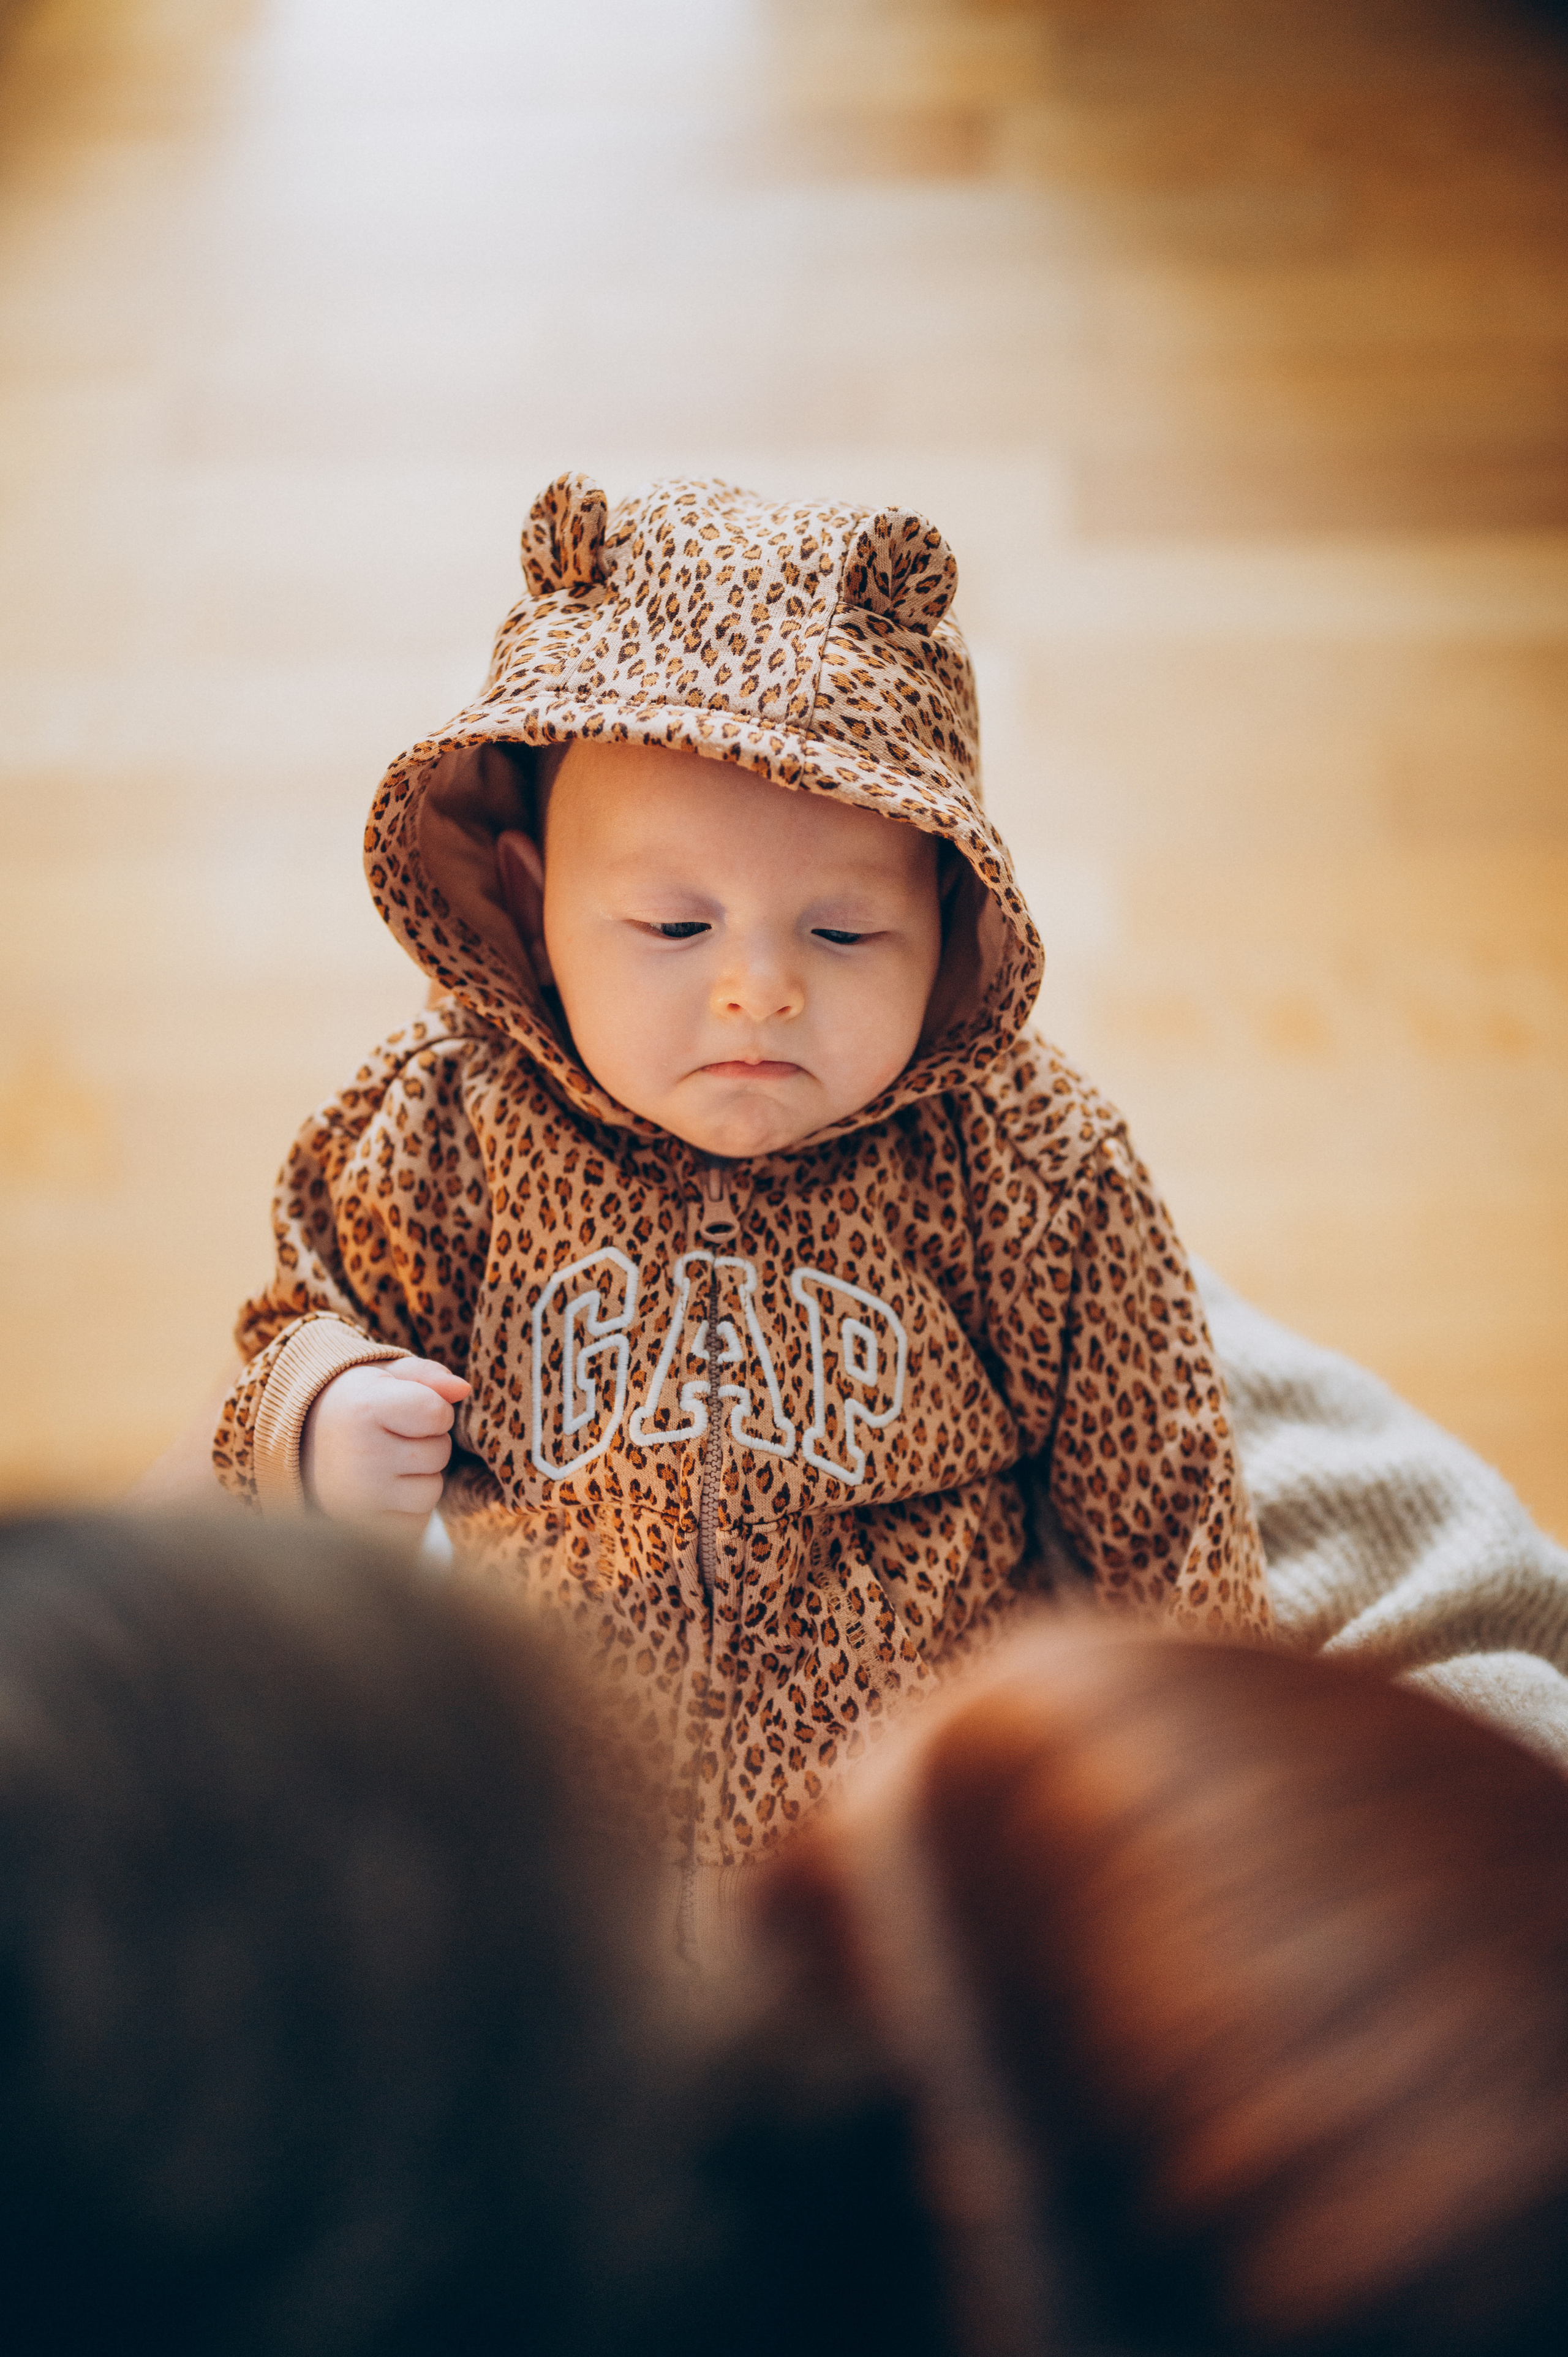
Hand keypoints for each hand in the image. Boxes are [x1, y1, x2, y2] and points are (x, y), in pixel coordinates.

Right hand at [301, 1358, 470, 1529]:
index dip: (434, 1409)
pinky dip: (408, 1509)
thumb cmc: (355, 1406)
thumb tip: (463, 1389)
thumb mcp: (384, 1378)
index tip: (407, 1410)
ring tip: (387, 1464)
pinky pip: (416, 1523)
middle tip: (391, 1437)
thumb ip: (428, 1376)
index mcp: (364, 1410)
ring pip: (432, 1491)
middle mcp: (361, 1457)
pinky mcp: (364, 1530)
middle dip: (427, 1442)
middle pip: (439, 1453)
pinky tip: (383, 1490)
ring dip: (421, 1477)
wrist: (299, 1447)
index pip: (438, 1413)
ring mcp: (361, 1500)